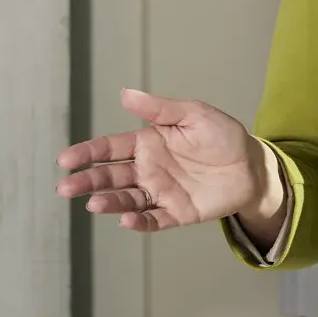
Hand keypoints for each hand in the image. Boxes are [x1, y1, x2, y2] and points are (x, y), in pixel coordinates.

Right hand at [56, 90, 284, 242]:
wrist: (252, 164)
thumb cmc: (222, 136)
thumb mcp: (194, 115)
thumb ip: (160, 108)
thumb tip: (125, 93)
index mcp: (147, 143)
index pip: (110, 148)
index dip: (87, 153)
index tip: (66, 159)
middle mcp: (147, 170)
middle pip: (110, 177)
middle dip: (87, 181)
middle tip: (65, 186)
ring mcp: (159, 192)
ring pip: (126, 200)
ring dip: (109, 202)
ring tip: (94, 203)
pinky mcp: (176, 212)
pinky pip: (153, 219)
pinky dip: (139, 222)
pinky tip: (126, 220)